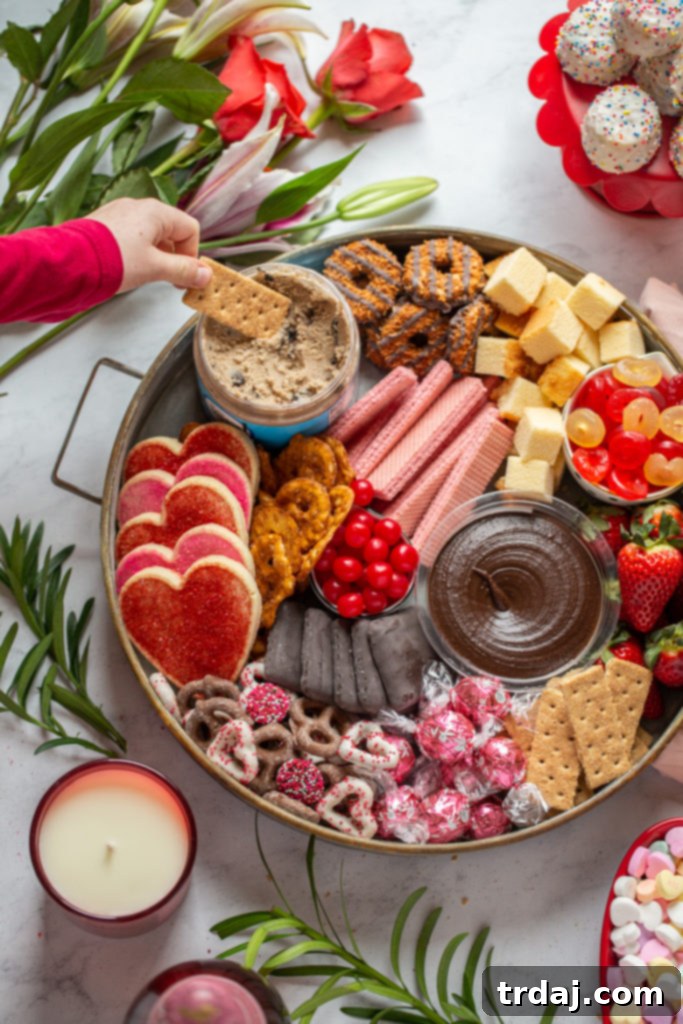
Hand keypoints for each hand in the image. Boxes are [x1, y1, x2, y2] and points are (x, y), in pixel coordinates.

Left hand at [86, 197, 211, 292]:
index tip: (185, 276)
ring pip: (152, 235)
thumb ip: (184, 271)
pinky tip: (128, 267)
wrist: (70, 262)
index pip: (190, 229)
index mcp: (156, 212)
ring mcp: (120, 213)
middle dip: (174, 257)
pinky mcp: (106, 223)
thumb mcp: (155, 269)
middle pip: (171, 231)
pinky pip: (132, 235)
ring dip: (156, 256)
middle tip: (169, 280)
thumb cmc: (113, 261)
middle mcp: (139, 206)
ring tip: (145, 275)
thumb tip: (206, 275)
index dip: (192, 255)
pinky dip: (138, 252)